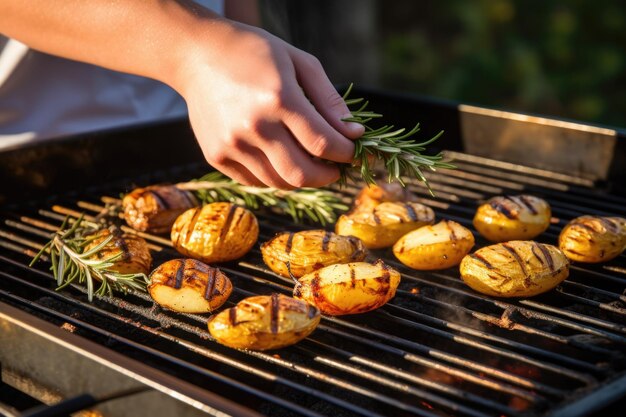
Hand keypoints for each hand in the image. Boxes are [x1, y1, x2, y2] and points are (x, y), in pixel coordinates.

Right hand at [174, 21, 364, 188]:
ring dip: (302, 178)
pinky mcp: (216, 156)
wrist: (195, 55)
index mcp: (279, 99)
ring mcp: (232, 145)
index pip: (323, 143)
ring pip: (279, 182)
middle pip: (302, 173)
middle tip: (335, 169)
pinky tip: (280, 159)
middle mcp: (254, 126)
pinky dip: (274, 176)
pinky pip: (255, 181)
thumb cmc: (253, 52)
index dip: (345, 153)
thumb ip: (328, 99)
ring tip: (309, 163)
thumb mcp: (298, 62)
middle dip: (327, 176)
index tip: (353, 152)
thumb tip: (354, 133)